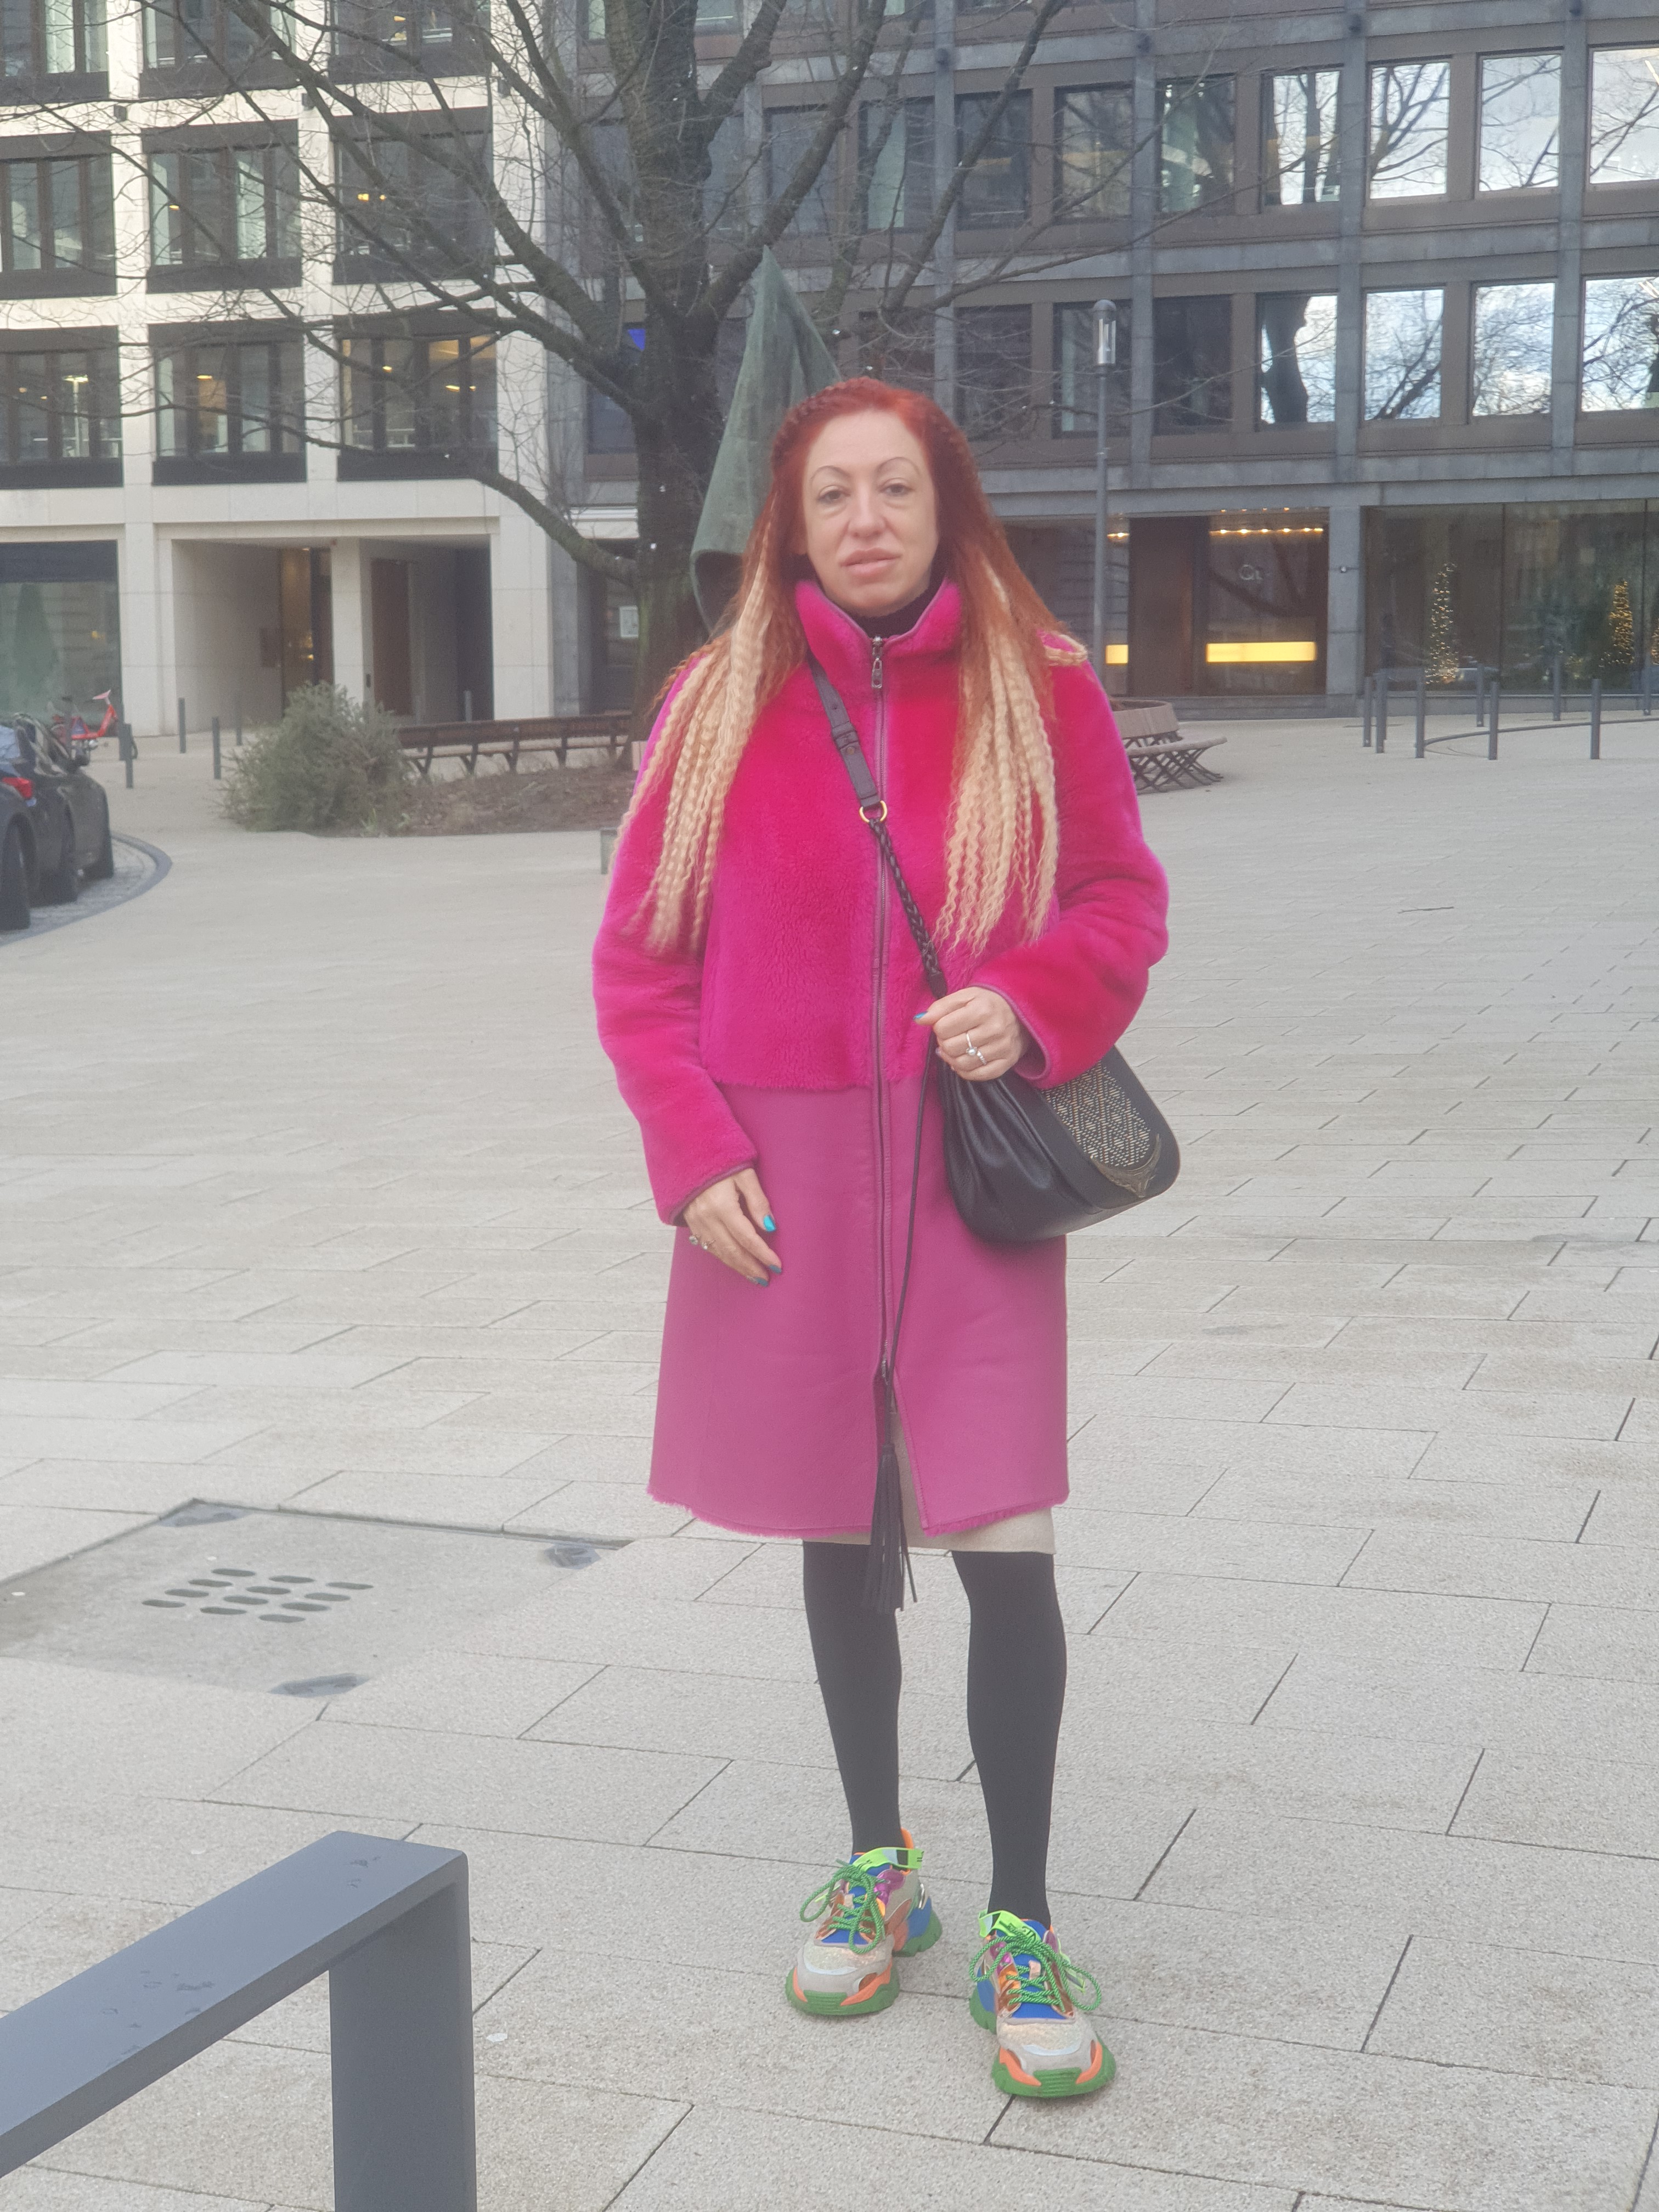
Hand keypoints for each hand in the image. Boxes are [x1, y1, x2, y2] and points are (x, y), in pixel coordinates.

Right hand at [683, 1167, 781, 1285]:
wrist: (688, 1152)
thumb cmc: (721, 1160)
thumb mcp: (745, 1174)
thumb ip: (758, 1201)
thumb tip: (770, 1227)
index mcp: (722, 1205)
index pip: (747, 1237)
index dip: (763, 1253)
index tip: (777, 1264)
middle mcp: (707, 1218)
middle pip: (732, 1250)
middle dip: (750, 1266)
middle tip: (766, 1278)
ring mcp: (696, 1221)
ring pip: (719, 1251)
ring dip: (737, 1266)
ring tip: (754, 1276)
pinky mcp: (691, 1222)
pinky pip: (707, 1246)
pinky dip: (723, 1257)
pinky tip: (734, 1263)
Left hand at [914, 986, 1029, 1081]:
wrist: (1021, 1012)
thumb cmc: (988, 1003)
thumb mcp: (965, 996)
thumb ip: (940, 1007)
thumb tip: (920, 1020)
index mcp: (982, 1009)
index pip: (943, 1028)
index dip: (939, 1027)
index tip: (946, 1024)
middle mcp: (994, 1029)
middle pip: (951, 1047)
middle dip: (944, 1043)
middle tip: (951, 1036)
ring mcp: (1002, 1048)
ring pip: (962, 1064)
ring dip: (952, 1058)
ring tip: (955, 1048)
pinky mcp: (1007, 1062)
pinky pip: (977, 1075)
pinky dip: (964, 1070)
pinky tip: (963, 1060)